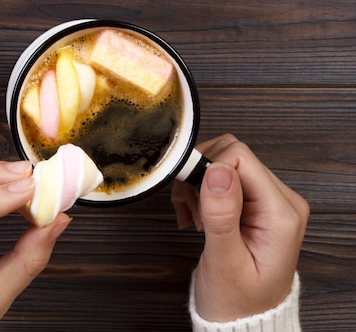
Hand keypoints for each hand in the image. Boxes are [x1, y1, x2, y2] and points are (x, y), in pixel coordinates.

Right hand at [172, 134, 308, 320]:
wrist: (241, 318)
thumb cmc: (237, 300)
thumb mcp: (226, 262)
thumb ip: (222, 216)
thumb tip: (216, 172)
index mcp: (281, 213)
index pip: (240, 158)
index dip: (206, 169)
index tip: (189, 197)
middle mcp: (280, 200)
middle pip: (232, 155)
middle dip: (200, 175)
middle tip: (188, 209)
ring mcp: (268, 200)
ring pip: (224, 162)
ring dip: (198, 183)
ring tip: (193, 216)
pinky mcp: (254, 202)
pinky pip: (222, 176)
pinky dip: (200, 190)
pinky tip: (196, 215)